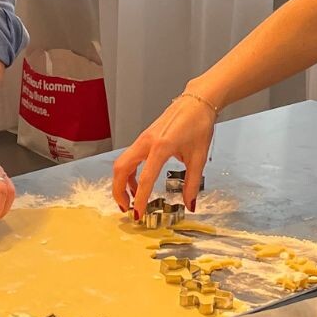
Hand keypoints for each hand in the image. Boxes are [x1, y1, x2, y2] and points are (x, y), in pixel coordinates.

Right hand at [111, 93, 214, 216]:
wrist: (197, 102)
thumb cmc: (199, 125)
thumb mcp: (198, 157)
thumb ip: (192, 183)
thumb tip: (190, 204)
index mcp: (161, 147)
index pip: (145, 179)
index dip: (140, 199)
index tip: (137, 214)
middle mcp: (146, 142)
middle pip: (121, 169)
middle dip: (118, 190)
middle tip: (125, 208)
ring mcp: (143, 139)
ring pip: (122, 163)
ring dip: (122, 182)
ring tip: (130, 198)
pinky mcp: (144, 137)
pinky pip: (129, 157)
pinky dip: (129, 172)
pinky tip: (139, 181)